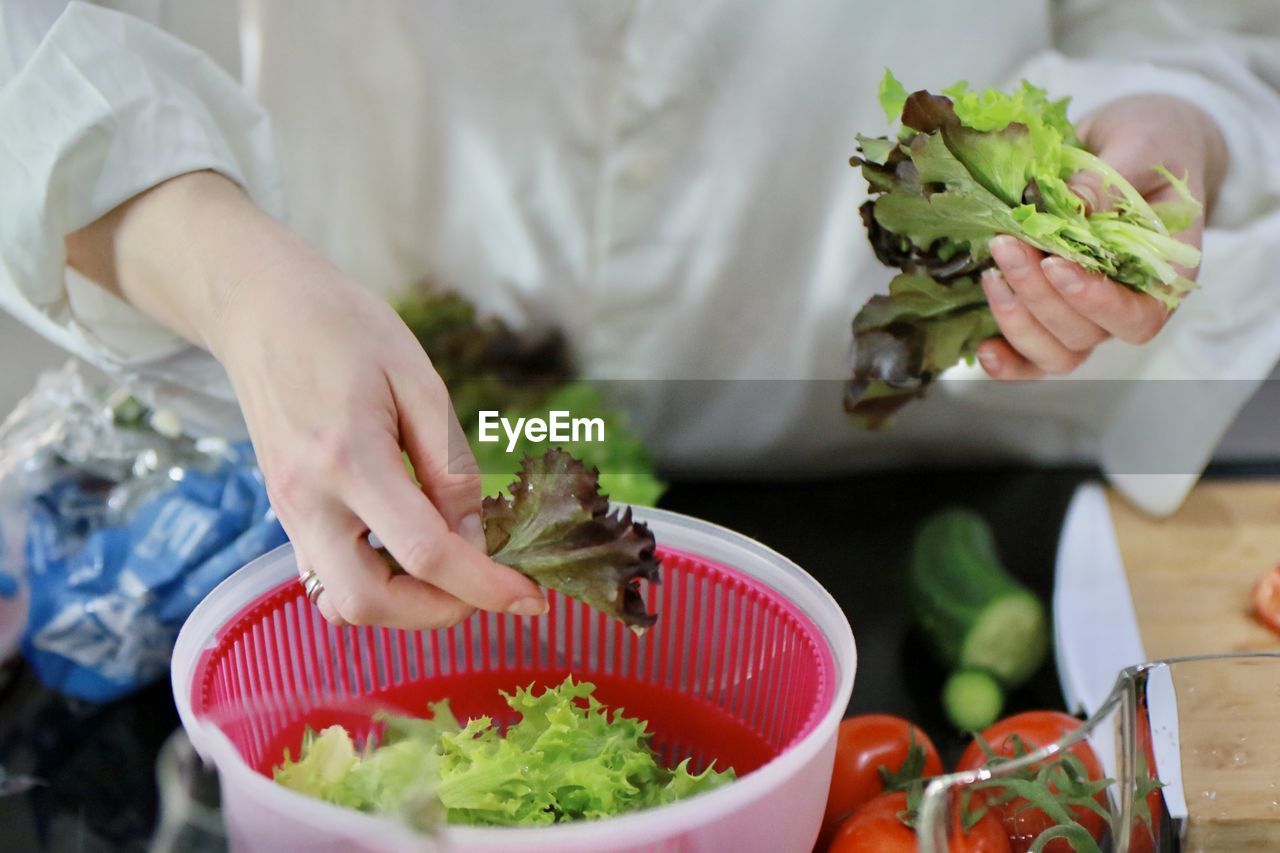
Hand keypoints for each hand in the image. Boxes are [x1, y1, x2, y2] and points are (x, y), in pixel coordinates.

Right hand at [67, 172, 546, 627]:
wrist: (259, 308)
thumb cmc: (344, 328)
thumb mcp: (416, 379)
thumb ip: (448, 462)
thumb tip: (476, 535)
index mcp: (350, 458)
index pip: (424, 553)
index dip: (485, 586)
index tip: (532, 599)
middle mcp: (309, 500)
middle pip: (369, 603)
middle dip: (438, 612)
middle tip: (487, 587)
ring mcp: (288, 513)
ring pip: (342, 604)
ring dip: (404, 608)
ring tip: (453, 572)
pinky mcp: (285, 515)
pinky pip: (328, 579)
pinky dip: (376, 587)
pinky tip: (411, 555)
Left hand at [976, 94, 1226, 378]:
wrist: (1135, 145)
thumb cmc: (1153, 146)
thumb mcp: (1141, 146)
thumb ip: (1111, 181)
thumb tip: (1072, 204)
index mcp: (1165, 274)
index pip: (1137, 318)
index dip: (1096, 302)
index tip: (1056, 264)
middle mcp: (1127, 304)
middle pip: (1084, 334)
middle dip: (1039, 295)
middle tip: (1007, 245)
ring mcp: (1087, 313)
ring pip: (1055, 351)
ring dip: (1016, 319)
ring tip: (991, 272)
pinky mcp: (1051, 310)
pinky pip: (1033, 357)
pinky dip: (1007, 360)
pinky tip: (981, 347)